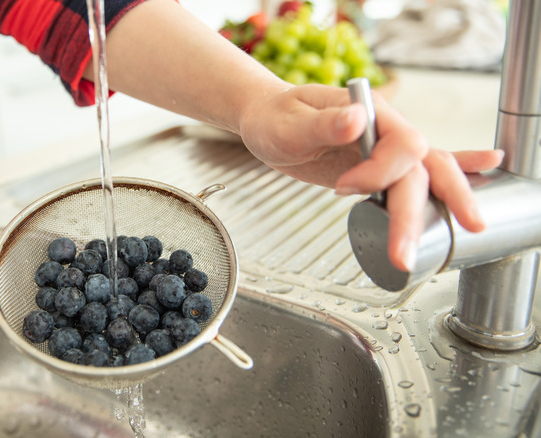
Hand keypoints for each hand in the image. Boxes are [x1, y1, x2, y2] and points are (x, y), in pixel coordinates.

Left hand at [238, 83, 502, 271]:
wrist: (270, 121)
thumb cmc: (275, 118)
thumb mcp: (290, 124)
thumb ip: (323, 124)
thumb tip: (356, 119)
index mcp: (371, 113)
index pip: (402, 146)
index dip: (380, 174)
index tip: (342, 188)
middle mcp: (388, 129)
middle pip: (420, 170)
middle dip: (417, 213)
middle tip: (404, 254)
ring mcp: (388, 148)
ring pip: (428, 177)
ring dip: (442, 208)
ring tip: (460, 233)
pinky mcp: (382, 166)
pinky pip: (422, 170)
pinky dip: (457, 171)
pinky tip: (487, 169)